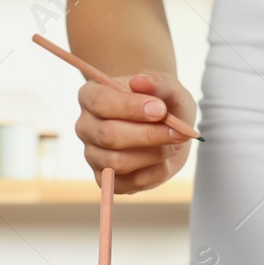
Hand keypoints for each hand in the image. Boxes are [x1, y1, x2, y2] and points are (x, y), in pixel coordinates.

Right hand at [75, 70, 196, 192]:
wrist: (165, 126)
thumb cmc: (162, 102)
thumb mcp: (169, 88)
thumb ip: (158, 82)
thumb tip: (140, 81)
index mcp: (91, 96)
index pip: (100, 102)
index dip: (131, 107)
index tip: (160, 109)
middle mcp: (86, 126)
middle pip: (108, 136)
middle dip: (148, 135)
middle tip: (178, 131)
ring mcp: (93, 155)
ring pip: (117, 162)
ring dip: (154, 154)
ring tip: (174, 144)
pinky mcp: (106, 179)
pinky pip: (129, 182)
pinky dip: (154, 172)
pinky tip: (164, 159)